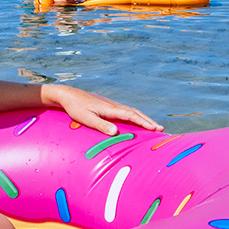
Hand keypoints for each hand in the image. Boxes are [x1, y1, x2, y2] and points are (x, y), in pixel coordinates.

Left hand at [44, 84, 162, 135]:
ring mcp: (111, 105)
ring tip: (153, 126)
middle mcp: (113, 106)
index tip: (155, 128)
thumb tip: (115, 132)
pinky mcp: (108, 106)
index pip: (132, 116)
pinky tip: (136, 120)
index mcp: (110, 109)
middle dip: (148, 121)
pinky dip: (135, 116)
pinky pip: (126, 111)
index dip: (144, 122)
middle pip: (135, 113)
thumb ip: (101, 125)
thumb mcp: (86, 118)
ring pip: (132, 111)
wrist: (68, 95)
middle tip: (161, 129)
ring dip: (143, 118)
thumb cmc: (76, 108)